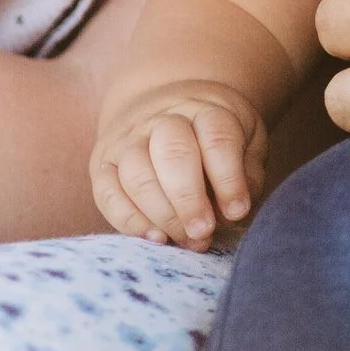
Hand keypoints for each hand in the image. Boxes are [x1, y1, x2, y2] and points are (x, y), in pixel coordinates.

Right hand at [89, 81, 267, 246]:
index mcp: (206, 109)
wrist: (163, 111)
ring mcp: (128, 139)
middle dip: (188, 198)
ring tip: (185, 240)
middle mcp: (163, 119)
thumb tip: (234, 212)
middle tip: (203, 232)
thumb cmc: (214, 142)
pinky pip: (108, 193)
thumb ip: (246, 175)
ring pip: (136, 172)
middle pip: (171, 151)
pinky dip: (130, 221)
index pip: (216, 136)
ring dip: (161, 213)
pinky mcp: (103, 163)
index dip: (228, 177)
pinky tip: (155, 239)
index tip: (237, 212)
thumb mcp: (246, 144)